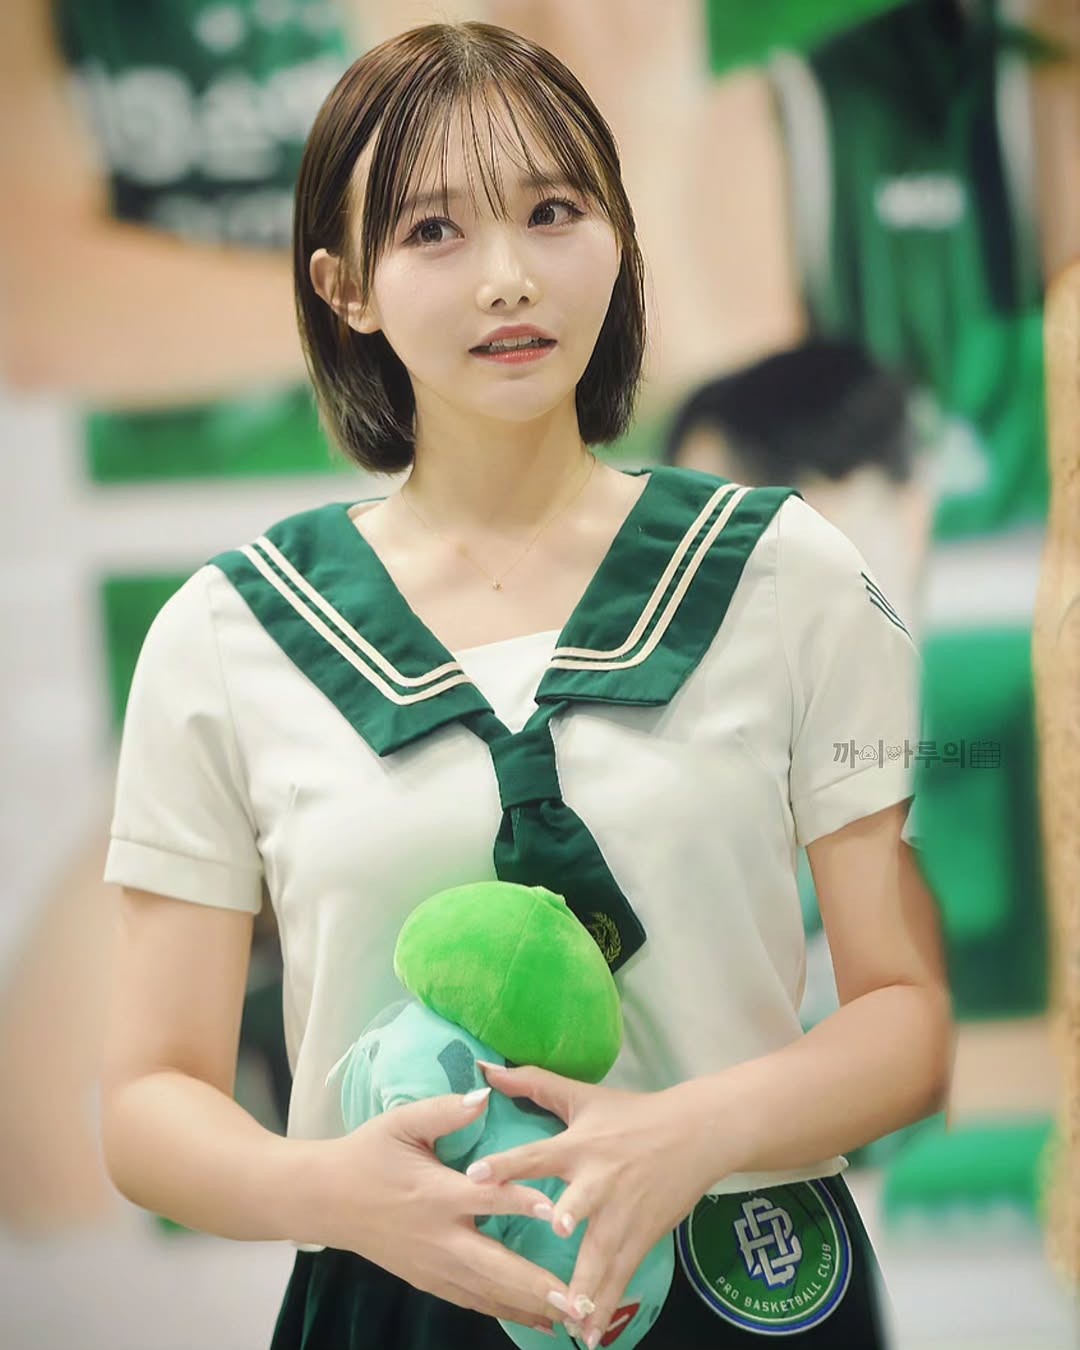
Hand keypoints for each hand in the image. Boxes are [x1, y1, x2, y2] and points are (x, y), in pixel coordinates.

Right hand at [305, 1089, 572, 1334]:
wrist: (327, 1198)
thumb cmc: (369, 1153)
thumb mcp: (401, 1122)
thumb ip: (445, 1111)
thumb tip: (485, 1094)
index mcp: (437, 1193)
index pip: (486, 1197)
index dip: (521, 1202)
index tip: (556, 1213)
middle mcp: (440, 1236)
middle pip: (494, 1265)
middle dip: (536, 1285)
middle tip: (577, 1299)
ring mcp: (435, 1265)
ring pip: (489, 1293)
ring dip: (530, 1306)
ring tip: (571, 1318)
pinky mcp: (429, 1280)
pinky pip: (473, 1301)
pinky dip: (505, 1313)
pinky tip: (537, 1321)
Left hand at [466, 1063, 719, 1346]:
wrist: (695, 1133)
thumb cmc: (631, 1114)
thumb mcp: (583, 1096)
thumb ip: (533, 1083)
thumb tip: (486, 1068)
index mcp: (579, 1145)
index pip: (537, 1154)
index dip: (508, 1164)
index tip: (476, 1177)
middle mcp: (599, 1180)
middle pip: (581, 1200)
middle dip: (570, 1214)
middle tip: (557, 1229)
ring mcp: (622, 1211)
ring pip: (602, 1250)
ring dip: (586, 1282)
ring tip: (568, 1314)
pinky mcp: (641, 1235)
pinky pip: (621, 1274)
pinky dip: (606, 1304)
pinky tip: (589, 1333)